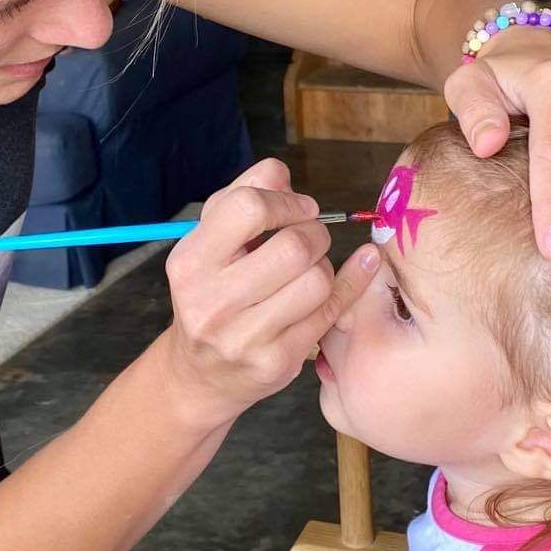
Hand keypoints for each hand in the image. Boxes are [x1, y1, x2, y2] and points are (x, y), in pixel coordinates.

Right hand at [160, 159, 379, 427]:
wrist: (200, 374)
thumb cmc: (212, 295)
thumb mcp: (211, 242)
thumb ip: (243, 196)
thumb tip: (282, 175)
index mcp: (191, 262)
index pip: (248, 207)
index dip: (287, 201)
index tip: (299, 209)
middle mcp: (210, 302)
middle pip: (294, 247)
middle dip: (315, 234)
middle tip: (310, 239)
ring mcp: (243, 337)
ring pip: (317, 281)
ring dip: (324, 266)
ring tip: (309, 270)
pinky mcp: (276, 362)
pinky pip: (332, 311)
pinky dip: (352, 283)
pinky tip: (360, 267)